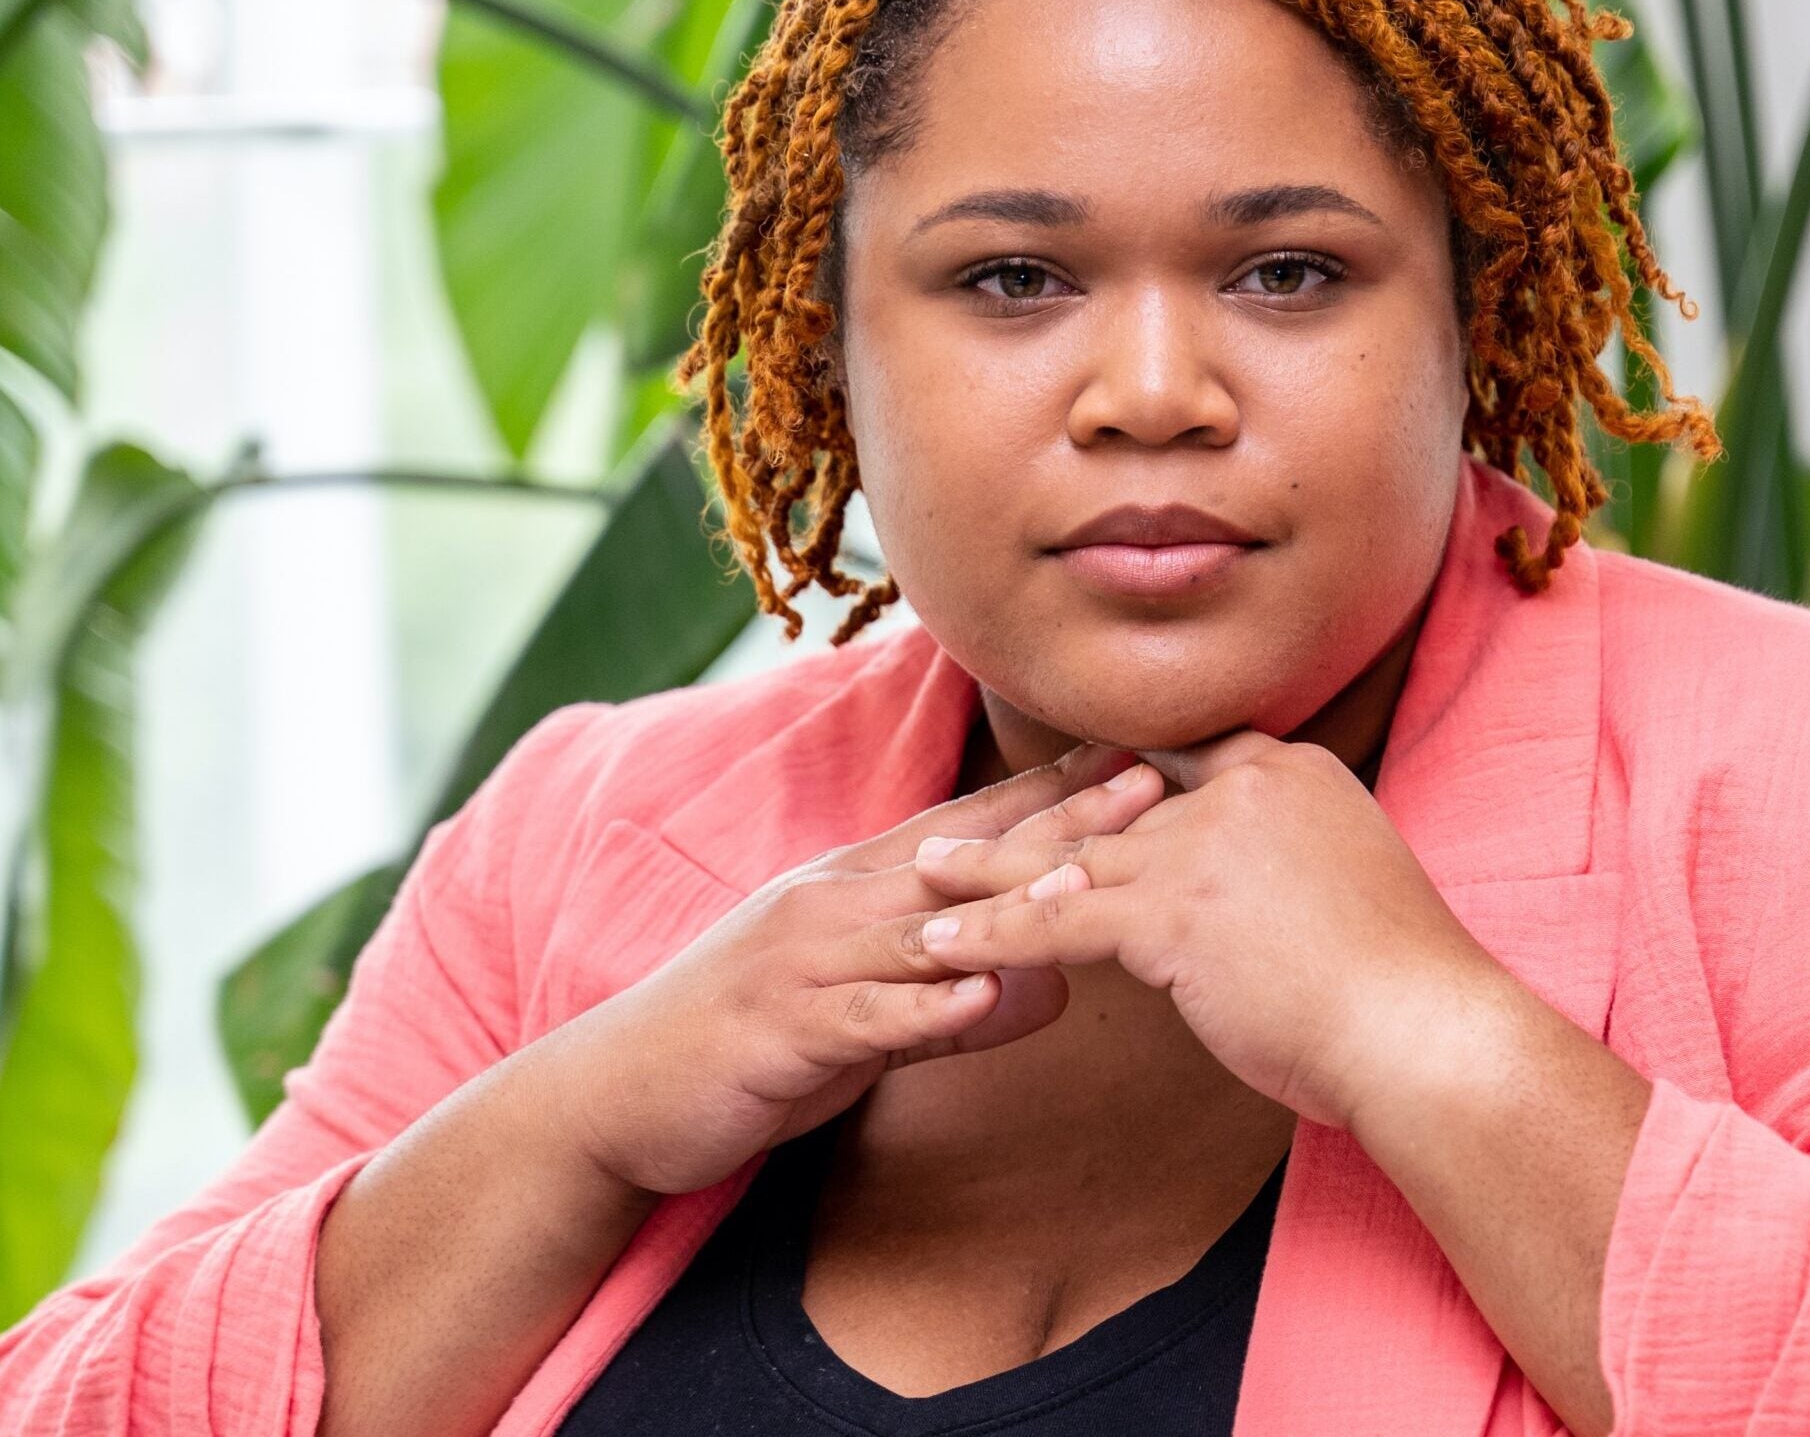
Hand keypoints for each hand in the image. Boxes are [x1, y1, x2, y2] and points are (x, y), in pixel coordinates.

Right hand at [531, 740, 1159, 1196]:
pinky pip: (864, 1014)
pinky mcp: (780, 1027)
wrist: (616, 1096)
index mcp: (856, 884)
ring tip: (1089, 885)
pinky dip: (924, 1005)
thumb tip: (1050, 987)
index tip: (1142, 754)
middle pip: (967, 854)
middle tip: (1152, 783)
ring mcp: (803, 959)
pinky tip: (984, 995)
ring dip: (1008, 903)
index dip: (1058, 791)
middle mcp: (833, 900)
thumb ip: (954, 1000)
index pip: (975, 826)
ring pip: (924, 924)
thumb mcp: (867, 1018)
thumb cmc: (753, 1047)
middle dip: (1062, 820)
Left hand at [907, 732, 1520, 1127]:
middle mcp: (1246, 788)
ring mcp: (1207, 843)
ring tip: (928, 870)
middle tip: (969, 821)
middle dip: (1039, 818)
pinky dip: (995, 929)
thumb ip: (1290, 863)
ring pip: (1076, 853)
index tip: (1066, 784)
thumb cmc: (1404, 986)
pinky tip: (944, 937)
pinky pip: (1061, 917)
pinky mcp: (1175, 909)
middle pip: (1116, 802)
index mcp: (1296, 772)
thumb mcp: (1352, 885)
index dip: (1117, 776)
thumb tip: (1247, 894)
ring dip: (992, 867)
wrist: (1426, 1031)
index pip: (1184, 756)